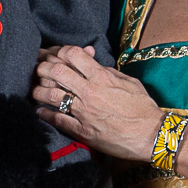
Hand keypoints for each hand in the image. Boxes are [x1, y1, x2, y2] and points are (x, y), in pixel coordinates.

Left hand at [33, 43, 161, 162]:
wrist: (150, 136)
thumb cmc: (143, 108)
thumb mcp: (129, 82)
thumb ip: (109, 72)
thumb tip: (94, 64)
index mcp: (102, 77)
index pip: (73, 54)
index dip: (60, 51)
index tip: (57, 55)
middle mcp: (90, 92)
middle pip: (56, 72)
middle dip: (43, 67)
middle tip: (40, 69)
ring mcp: (83, 112)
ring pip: (51, 95)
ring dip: (39, 90)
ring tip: (36, 90)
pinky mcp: (82, 131)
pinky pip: (57, 120)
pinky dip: (45, 114)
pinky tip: (40, 111)